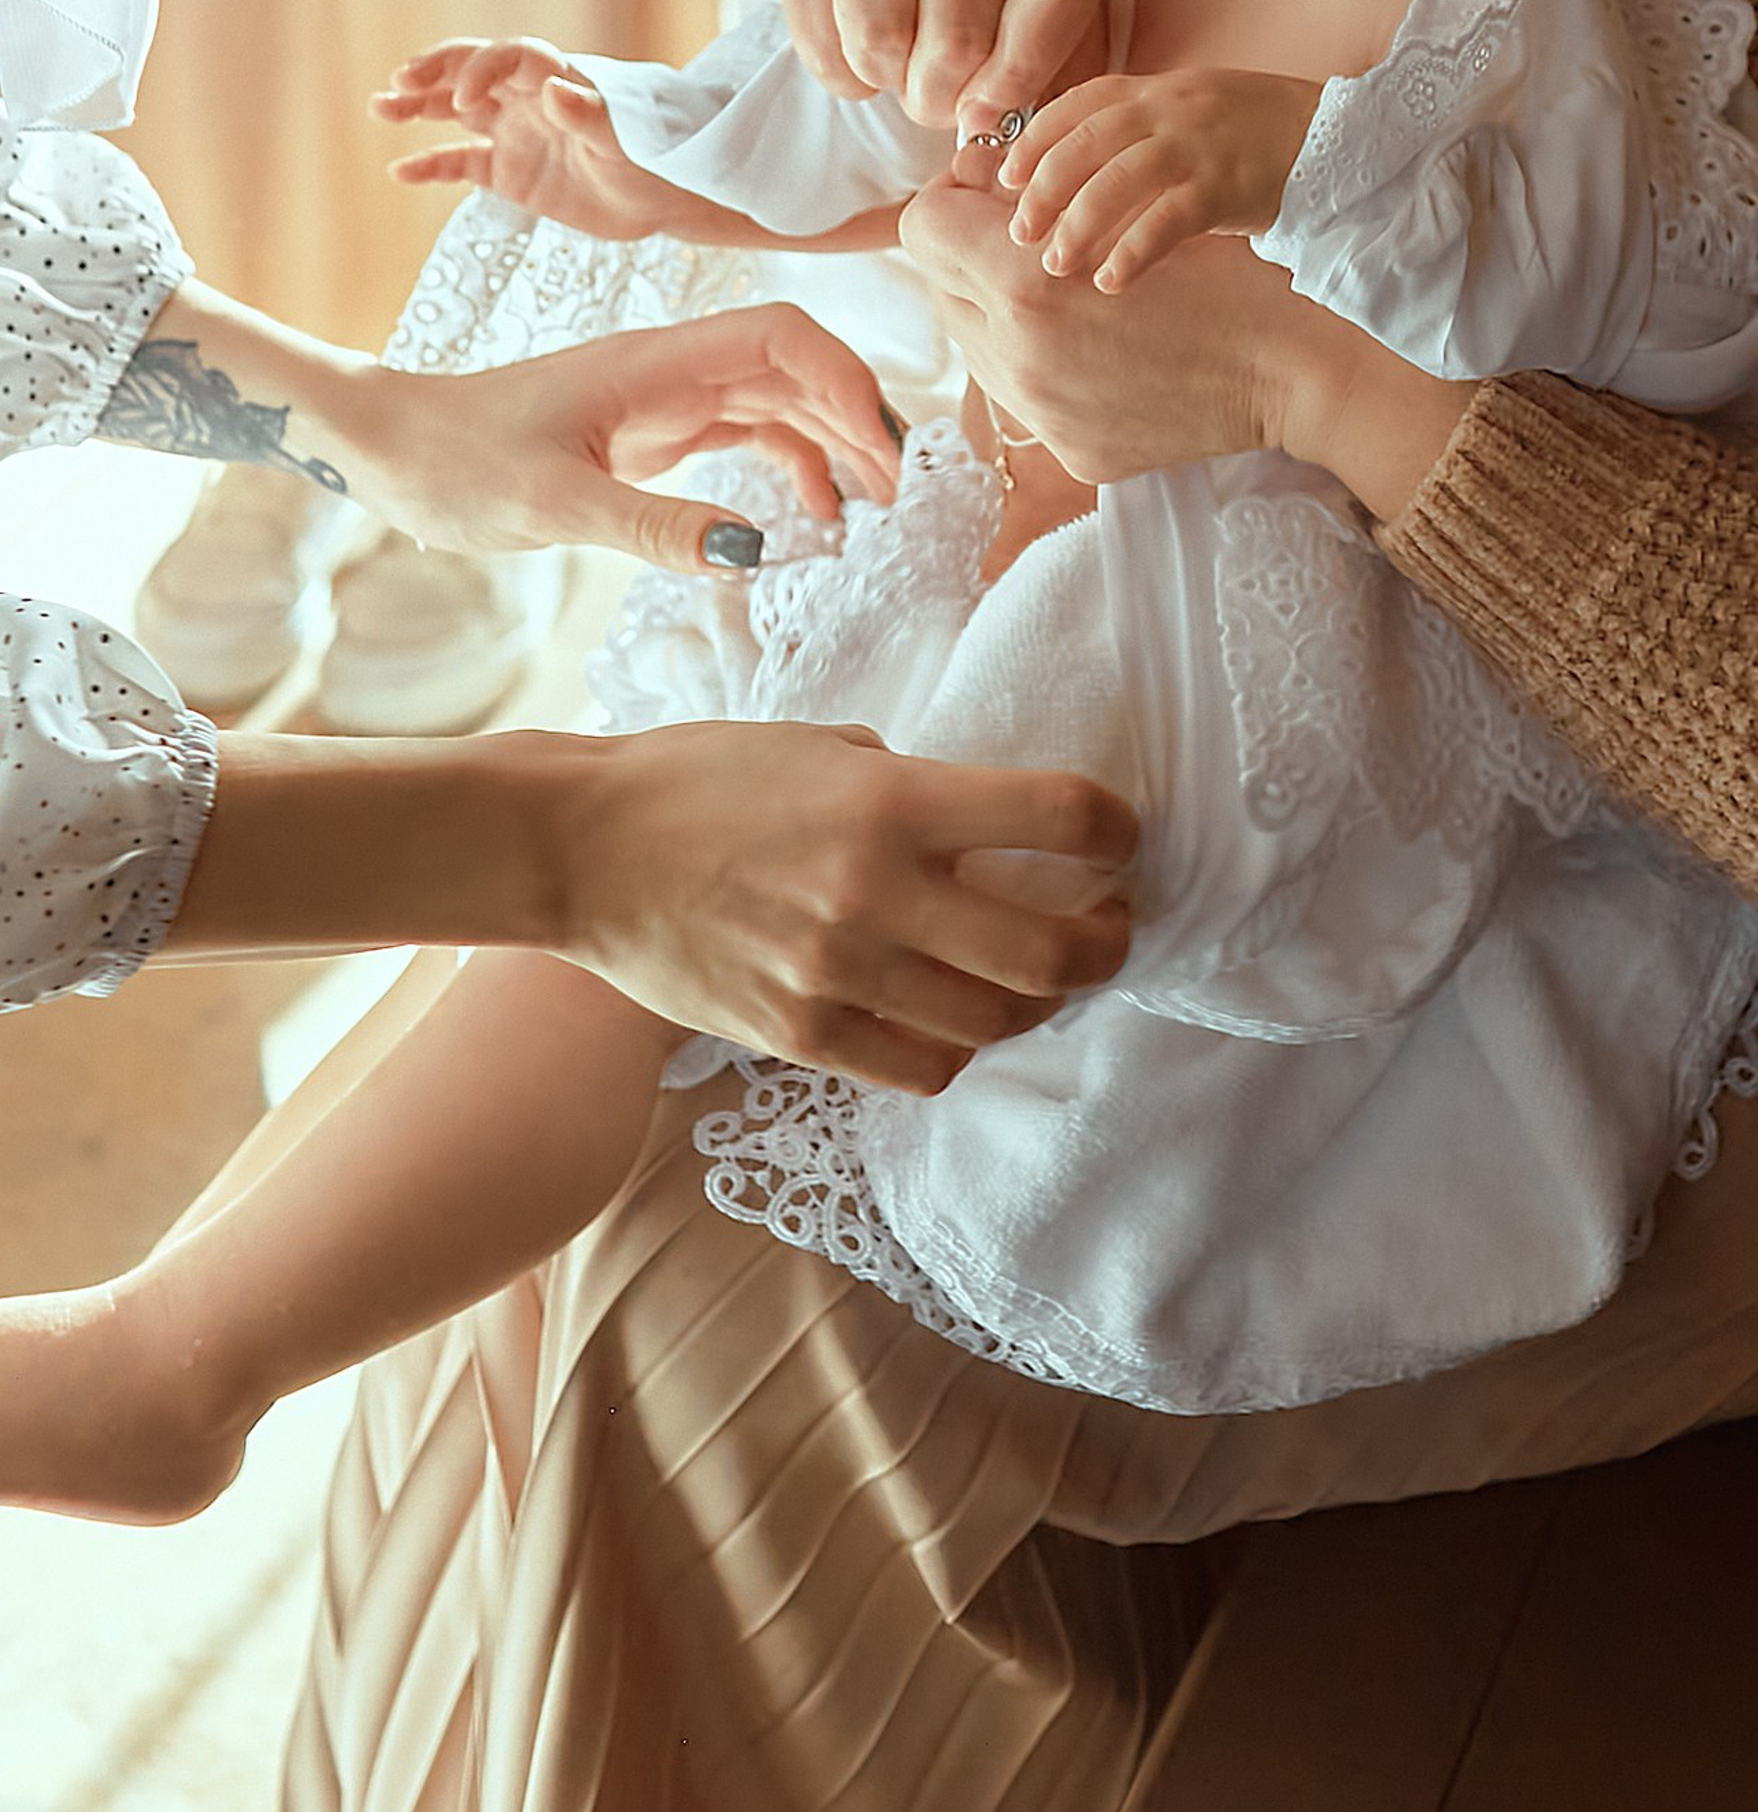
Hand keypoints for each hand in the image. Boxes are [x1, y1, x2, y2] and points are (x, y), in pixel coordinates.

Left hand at [337, 304, 904, 564]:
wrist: (384, 448)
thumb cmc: (451, 460)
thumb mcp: (550, 503)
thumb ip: (653, 525)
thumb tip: (756, 551)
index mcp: (655, 362)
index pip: (784, 338)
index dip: (846, 382)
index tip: (878, 456)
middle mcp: (671, 369)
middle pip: (797, 369)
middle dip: (857, 420)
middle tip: (895, 498)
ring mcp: (663, 400)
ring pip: (777, 403)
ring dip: (829, 447)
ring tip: (865, 514)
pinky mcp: (649, 434)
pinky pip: (742, 436)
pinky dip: (786, 469)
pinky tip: (804, 519)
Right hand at [374, 36, 681, 238]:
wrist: (662, 200)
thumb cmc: (653, 163)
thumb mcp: (625, 144)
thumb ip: (589, 118)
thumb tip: (555, 90)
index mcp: (558, 81)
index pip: (511, 57)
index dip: (482, 68)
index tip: (463, 97)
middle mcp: (529, 100)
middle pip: (472, 72)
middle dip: (435, 72)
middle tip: (400, 81)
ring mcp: (516, 133)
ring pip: (457, 111)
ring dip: (420, 106)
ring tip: (381, 106)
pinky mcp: (509, 171)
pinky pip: (461, 162)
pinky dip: (432, 164)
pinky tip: (401, 170)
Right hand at [556, 717, 1138, 1085]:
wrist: (582, 847)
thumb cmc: (699, 776)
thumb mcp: (822, 744)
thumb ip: (907, 782)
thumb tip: (981, 820)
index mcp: (890, 799)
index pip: (1060, 816)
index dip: (1117, 831)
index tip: (1122, 838)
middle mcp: (875, 893)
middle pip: (1051, 953)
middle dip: (1107, 945)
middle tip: (1110, 928)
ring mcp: (836, 976)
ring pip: (994, 1022)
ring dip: (1035, 1002)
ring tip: (1035, 975)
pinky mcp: (797, 1037)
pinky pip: (921, 1067)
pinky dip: (957, 1044)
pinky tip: (953, 1012)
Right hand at [785, 0, 1099, 130]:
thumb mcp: (1057, 20)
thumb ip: (1051, 79)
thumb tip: (983, 129)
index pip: (1046, 1)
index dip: (1023, 78)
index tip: (996, 111)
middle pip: (956, 39)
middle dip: (951, 99)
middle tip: (949, 99)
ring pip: (880, 41)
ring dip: (897, 85)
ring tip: (912, 73)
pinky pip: (826, 42)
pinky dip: (850, 79)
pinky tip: (874, 59)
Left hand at [902, 173, 1304, 477]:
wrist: (1295, 372)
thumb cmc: (1223, 275)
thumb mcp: (1129, 212)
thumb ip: (1039, 201)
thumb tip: (973, 181)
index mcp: (1027, 287)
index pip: (925, 227)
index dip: (951, 197)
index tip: (985, 190)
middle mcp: (1019, 359)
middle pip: (940, 286)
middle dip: (970, 253)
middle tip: (1020, 235)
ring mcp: (1042, 416)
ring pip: (973, 344)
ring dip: (997, 309)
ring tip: (1059, 290)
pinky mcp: (1071, 452)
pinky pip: (1019, 393)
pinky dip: (1038, 360)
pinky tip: (1089, 343)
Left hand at [997, 68, 1320, 288]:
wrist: (1347, 142)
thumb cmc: (1266, 138)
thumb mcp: (1197, 118)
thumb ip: (1143, 133)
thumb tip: (1076, 171)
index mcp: (1160, 90)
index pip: (1078, 104)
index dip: (1034, 139)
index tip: (1004, 177)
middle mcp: (1173, 109)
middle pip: (1084, 141)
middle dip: (1041, 188)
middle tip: (1016, 233)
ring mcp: (1201, 144)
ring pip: (1117, 178)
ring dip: (1077, 222)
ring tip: (1055, 264)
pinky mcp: (1230, 185)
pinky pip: (1169, 218)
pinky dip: (1134, 250)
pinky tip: (1113, 281)